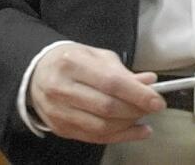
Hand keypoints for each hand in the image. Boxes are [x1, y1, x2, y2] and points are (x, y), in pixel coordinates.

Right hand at [29, 43, 164, 144]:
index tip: (157, 101)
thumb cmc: (71, 61)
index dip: (137, 94)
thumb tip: (149, 83)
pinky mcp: (60, 129)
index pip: (110, 83)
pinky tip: (135, 131)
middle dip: (135, 110)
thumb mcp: (96, 56)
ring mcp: (59, 111)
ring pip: (102, 127)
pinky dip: (120, 137)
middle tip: (151, 107)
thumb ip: (122, 71)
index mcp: (72, 63)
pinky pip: (95, 138)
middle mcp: (61, 88)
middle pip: (107, 107)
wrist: (37, 74)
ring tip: (142, 117)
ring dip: (128, 125)